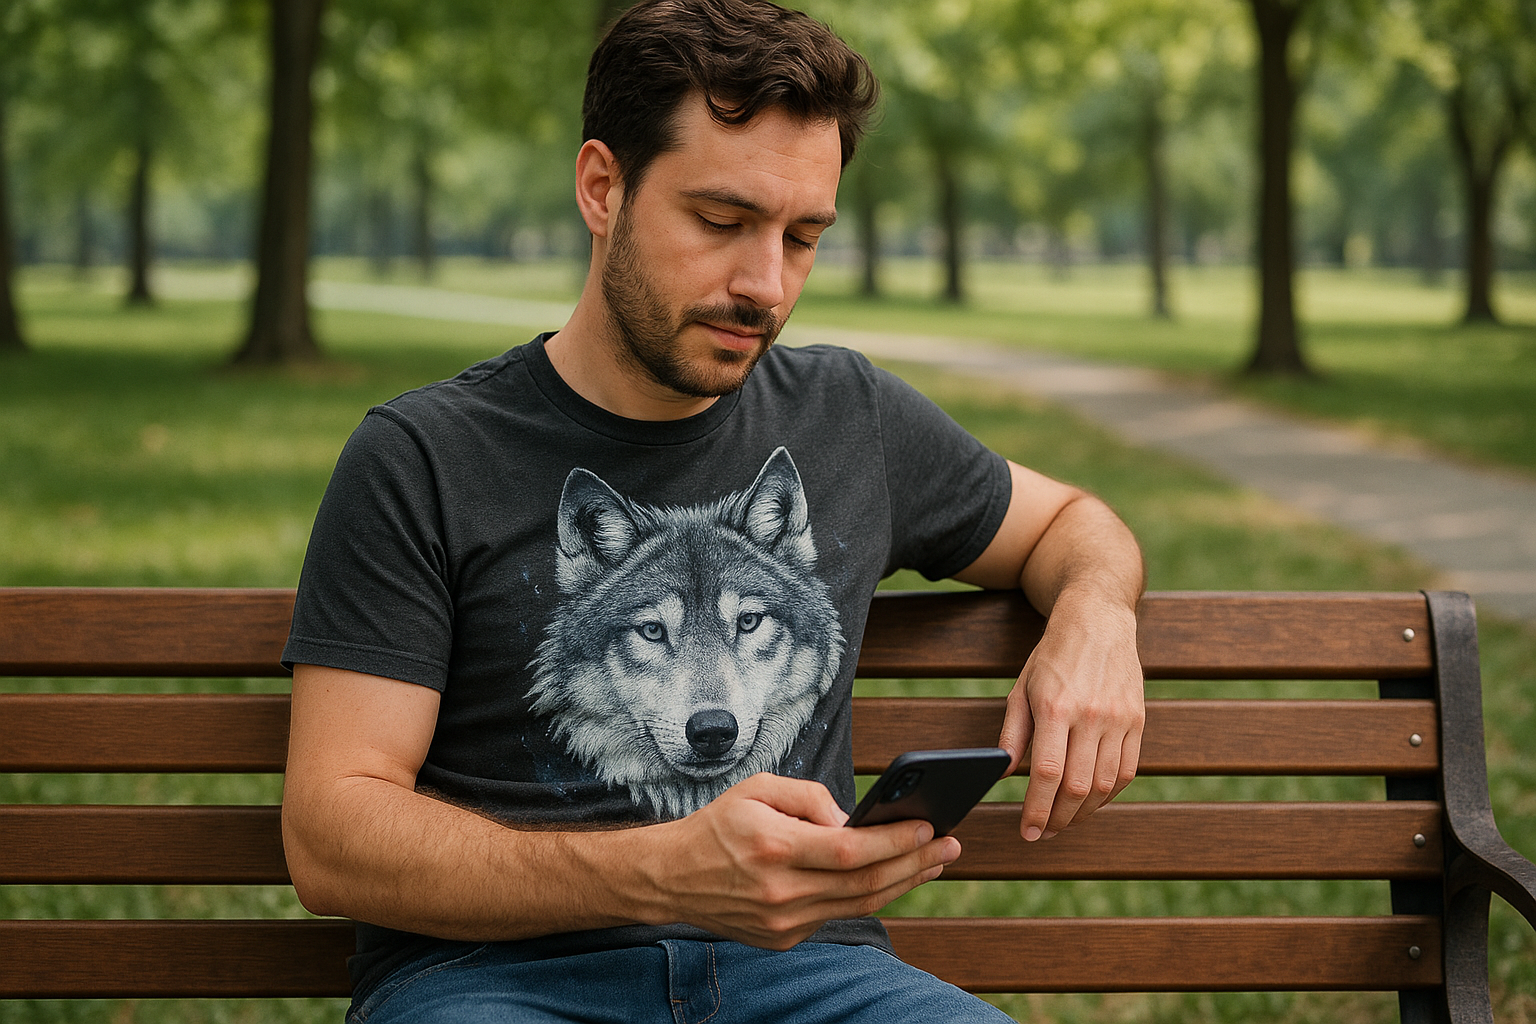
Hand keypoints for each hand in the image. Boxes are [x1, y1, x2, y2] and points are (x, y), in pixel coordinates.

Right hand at [642, 773, 959, 949]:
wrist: (671, 877)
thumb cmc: (719, 825)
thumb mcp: (758, 788)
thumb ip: (810, 797)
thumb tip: (852, 819)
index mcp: (775, 848)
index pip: (853, 850)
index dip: (897, 841)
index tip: (929, 825)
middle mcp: (781, 892)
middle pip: (866, 883)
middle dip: (916, 862)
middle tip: (950, 844)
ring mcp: (783, 923)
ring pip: (860, 904)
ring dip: (903, 883)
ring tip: (932, 861)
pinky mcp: (784, 939)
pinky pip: (837, 915)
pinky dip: (869, 895)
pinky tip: (891, 877)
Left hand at [998, 593, 1143, 840]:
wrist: (1098, 621)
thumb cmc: (1053, 656)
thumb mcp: (1021, 688)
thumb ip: (1012, 734)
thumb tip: (1002, 774)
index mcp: (1055, 707)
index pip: (1047, 774)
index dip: (1036, 809)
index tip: (1028, 831)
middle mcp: (1091, 715)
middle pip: (1078, 787)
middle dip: (1058, 819)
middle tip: (1044, 833)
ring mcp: (1119, 719)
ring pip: (1105, 785)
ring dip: (1084, 813)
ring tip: (1065, 821)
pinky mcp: (1138, 721)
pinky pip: (1127, 771)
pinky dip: (1109, 794)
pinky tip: (1092, 802)